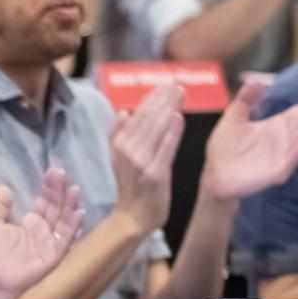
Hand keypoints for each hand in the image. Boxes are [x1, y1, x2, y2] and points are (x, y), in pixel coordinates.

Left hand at [0, 169, 84, 298]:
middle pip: (56, 207)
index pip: (45, 201)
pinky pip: (66, 239)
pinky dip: (73, 226)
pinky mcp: (55, 254)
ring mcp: (51, 242)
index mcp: (30, 222)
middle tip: (62, 173)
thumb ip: (0, 207)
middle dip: (60, 190)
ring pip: (64, 220)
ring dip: (70, 204)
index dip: (50, 187)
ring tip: (73, 188)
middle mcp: (44, 230)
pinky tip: (78, 212)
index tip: (54, 171)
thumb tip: (5, 186)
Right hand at [109, 82, 184, 232]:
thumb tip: (123, 112)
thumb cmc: (132, 186)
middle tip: (176, 82)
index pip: (137, 115)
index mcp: (119, 144)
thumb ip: (118, 135)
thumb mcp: (118, 158)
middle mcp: (128, 150)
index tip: (164, 84)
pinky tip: (178, 118)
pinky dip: (172, 132)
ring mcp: (141, 162)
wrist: (135, 216)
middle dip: (162, 98)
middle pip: (147, 118)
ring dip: (168, 108)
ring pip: (156, 129)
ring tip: (180, 93)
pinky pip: (165, 148)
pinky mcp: (155, 173)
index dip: (151, 98)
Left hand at [202, 77, 297, 200]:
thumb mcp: (234, 118)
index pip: (297, 111)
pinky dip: (297, 149)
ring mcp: (283, 156)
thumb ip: (245, 99)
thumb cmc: (226, 148)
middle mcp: (283, 140)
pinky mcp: (277, 172)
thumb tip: (257, 80)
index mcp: (275, 127)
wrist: (216, 176)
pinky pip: (290, 160)